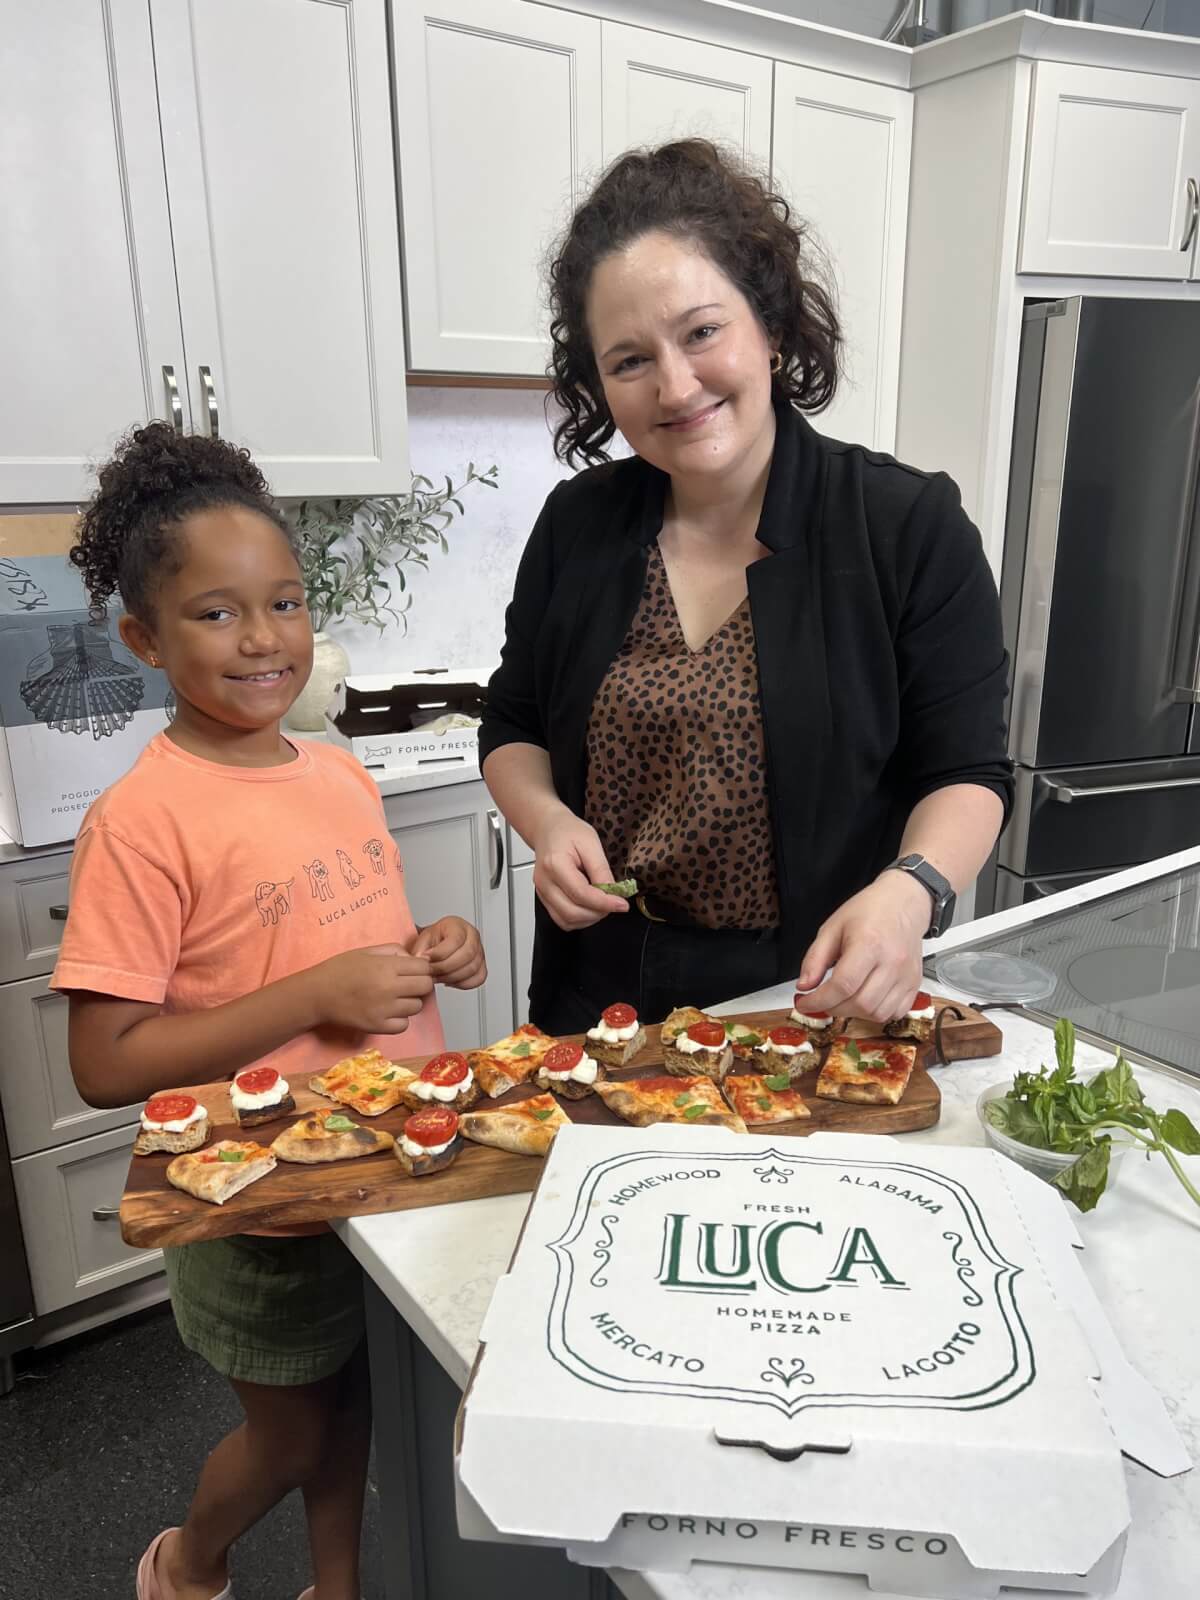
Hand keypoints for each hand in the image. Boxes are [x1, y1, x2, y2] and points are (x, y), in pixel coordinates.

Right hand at [309, 945, 434, 1032]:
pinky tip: (389, 1012)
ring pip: (417, 1006)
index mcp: (386, 966)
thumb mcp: (367, 951)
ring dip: (410, 1002)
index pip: (424, 967)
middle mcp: (388, 987)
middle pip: (425, 987)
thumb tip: (415, 958)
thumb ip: (394, 951)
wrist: (317, 994)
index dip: (422, 968)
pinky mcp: (378, 1026)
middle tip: (408, 984)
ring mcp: (384, 1009)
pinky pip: (404, 1025)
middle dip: (420, 984)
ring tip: (395, 998)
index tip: (413, 970)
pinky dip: (400, 1019)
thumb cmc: (340, 970)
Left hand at [411, 916, 486, 989]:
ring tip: (437, 977)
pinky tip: (450, 981)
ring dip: (452, 977)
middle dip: (445, 967)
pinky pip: (478, 979)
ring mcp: (479, 951)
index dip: (440, 953)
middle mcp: (472, 936)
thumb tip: (420, 959)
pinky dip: (463, 983)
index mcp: (458, 925)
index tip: (426, 959)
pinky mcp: (481, 966)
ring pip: (472, 968)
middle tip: (431, 972)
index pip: (456, 940)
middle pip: (467, 955)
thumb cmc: (432, 942)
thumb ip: (420, 949)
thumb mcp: (422, 940)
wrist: (435, 948)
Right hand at [532, 808, 629, 930]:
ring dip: (589, 918)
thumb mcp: (591, 843)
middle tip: (614, 903)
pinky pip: (562, 919)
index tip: (622, 904)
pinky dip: (579, 919)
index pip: (581, 894)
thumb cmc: (568, 831)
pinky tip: (590, 907)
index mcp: (555, 864)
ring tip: (602, 904)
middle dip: (598, 913)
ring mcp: (542, 892)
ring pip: (566, 921)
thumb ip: (601, 870)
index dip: (604, 903)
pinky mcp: (544, 898)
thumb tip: (613, 893)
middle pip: (572, 912)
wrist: (548, 828)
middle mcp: (545, 882)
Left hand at [794, 872, 929, 1021]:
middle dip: (833, 1008)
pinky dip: (876, 1013)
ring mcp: (907, 975)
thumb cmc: (869, 911)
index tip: (804, 1003)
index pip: (843, 985)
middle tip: (822, 1000)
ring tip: (843, 998)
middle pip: (860, 1004)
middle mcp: (892, 962)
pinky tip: (864, 999)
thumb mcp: (832, 927)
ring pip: (877, 1013)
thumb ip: (815, 958)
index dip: (819, 1000)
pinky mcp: (915, 984)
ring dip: (854, 1013)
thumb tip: (804, 986)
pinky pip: (895, 1012)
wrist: (903, 903)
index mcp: (869, 944)